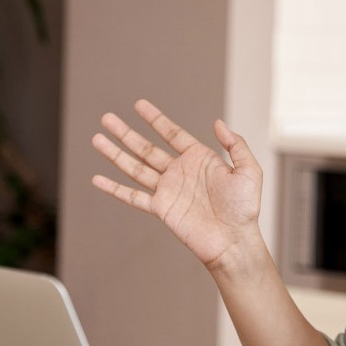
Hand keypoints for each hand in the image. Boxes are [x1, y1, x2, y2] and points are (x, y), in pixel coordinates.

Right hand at [91, 99, 262, 269]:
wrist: (234, 240)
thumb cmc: (245, 209)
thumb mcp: (249, 171)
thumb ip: (236, 145)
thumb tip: (218, 123)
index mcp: (199, 159)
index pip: (172, 133)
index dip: (155, 119)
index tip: (138, 105)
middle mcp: (180, 172)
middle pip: (146, 148)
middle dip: (125, 133)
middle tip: (107, 118)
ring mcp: (168, 190)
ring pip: (135, 167)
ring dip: (115, 154)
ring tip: (97, 139)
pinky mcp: (161, 209)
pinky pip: (133, 196)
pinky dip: (115, 188)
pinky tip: (98, 179)